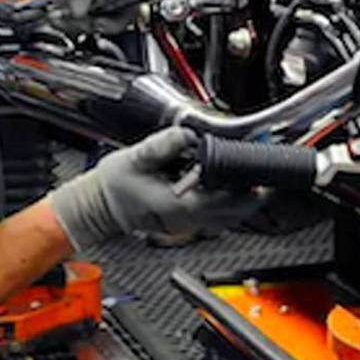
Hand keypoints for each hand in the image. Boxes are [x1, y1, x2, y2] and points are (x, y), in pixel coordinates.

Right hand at [46, 127, 260, 252]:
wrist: (95, 208)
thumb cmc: (113, 187)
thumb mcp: (136, 157)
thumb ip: (164, 145)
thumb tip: (187, 134)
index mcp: (179, 205)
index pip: (224, 201)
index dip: (245, 186)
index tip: (257, 171)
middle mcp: (187, 220)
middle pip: (233, 213)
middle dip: (252, 194)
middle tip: (263, 174)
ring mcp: (186, 225)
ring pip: (227, 219)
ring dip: (242, 201)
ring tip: (249, 179)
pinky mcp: (184, 223)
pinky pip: (215, 219)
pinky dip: (227, 205)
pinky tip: (227, 189)